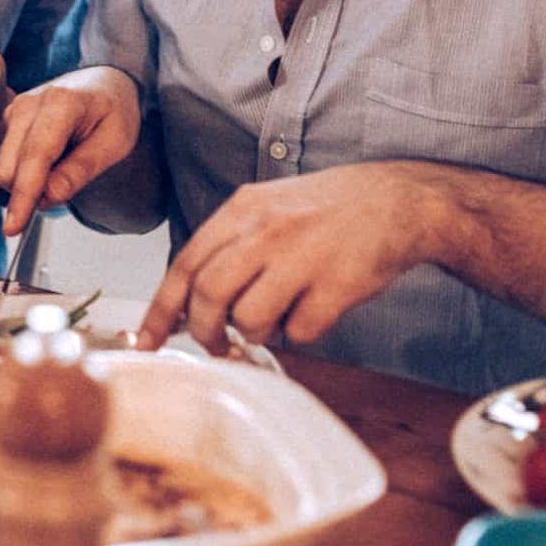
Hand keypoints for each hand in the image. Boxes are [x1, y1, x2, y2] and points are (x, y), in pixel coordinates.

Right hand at [0, 66, 140, 236]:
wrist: (104, 83)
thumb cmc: (114, 111)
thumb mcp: (115, 143)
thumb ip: (80, 170)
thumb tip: (47, 197)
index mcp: (61, 104)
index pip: (35, 158)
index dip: (23, 196)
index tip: (13, 227)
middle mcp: (30, 103)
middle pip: (11, 168)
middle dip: (30, 193)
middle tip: (67, 186)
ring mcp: (15, 109)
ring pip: (5, 167)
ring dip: (28, 182)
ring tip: (64, 164)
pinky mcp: (8, 119)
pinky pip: (6, 160)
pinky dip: (25, 171)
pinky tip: (50, 157)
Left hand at [136, 163, 445, 355]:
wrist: (399, 201)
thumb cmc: (327, 209)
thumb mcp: (268, 207)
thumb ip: (230, 245)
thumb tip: (190, 298)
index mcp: (243, 209)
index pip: (185, 265)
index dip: (160, 310)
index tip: (146, 341)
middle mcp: (266, 230)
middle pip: (209, 296)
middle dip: (205, 332)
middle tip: (217, 344)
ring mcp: (302, 257)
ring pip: (251, 319)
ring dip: (256, 333)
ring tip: (275, 318)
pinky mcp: (337, 286)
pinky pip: (301, 331)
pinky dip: (302, 332)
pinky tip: (315, 309)